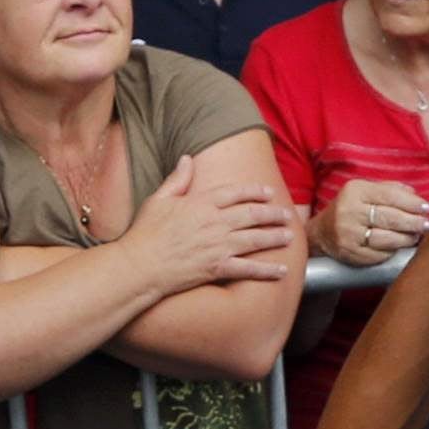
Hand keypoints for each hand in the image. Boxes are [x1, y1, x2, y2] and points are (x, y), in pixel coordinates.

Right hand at [121, 153, 302, 292]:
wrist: (139, 265)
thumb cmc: (145, 233)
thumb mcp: (159, 199)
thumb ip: (177, 179)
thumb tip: (187, 158)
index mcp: (201, 203)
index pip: (235, 193)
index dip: (255, 192)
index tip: (269, 193)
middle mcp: (215, 222)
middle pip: (252, 214)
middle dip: (273, 214)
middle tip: (287, 215)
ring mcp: (218, 245)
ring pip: (255, 239)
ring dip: (275, 237)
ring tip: (290, 235)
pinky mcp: (217, 267)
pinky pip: (248, 268)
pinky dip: (267, 270)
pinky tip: (282, 270)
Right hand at [319, 176, 428, 267]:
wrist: (321, 234)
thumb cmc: (350, 210)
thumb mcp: (364, 191)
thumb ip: (390, 189)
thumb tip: (416, 195)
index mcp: (355, 191)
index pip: (390, 195)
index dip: (412, 203)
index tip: (427, 208)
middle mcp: (349, 211)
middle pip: (390, 217)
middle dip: (414, 222)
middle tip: (427, 224)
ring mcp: (348, 234)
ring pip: (387, 238)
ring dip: (406, 238)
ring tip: (416, 236)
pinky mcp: (350, 254)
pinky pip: (379, 254)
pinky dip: (393, 251)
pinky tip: (399, 247)